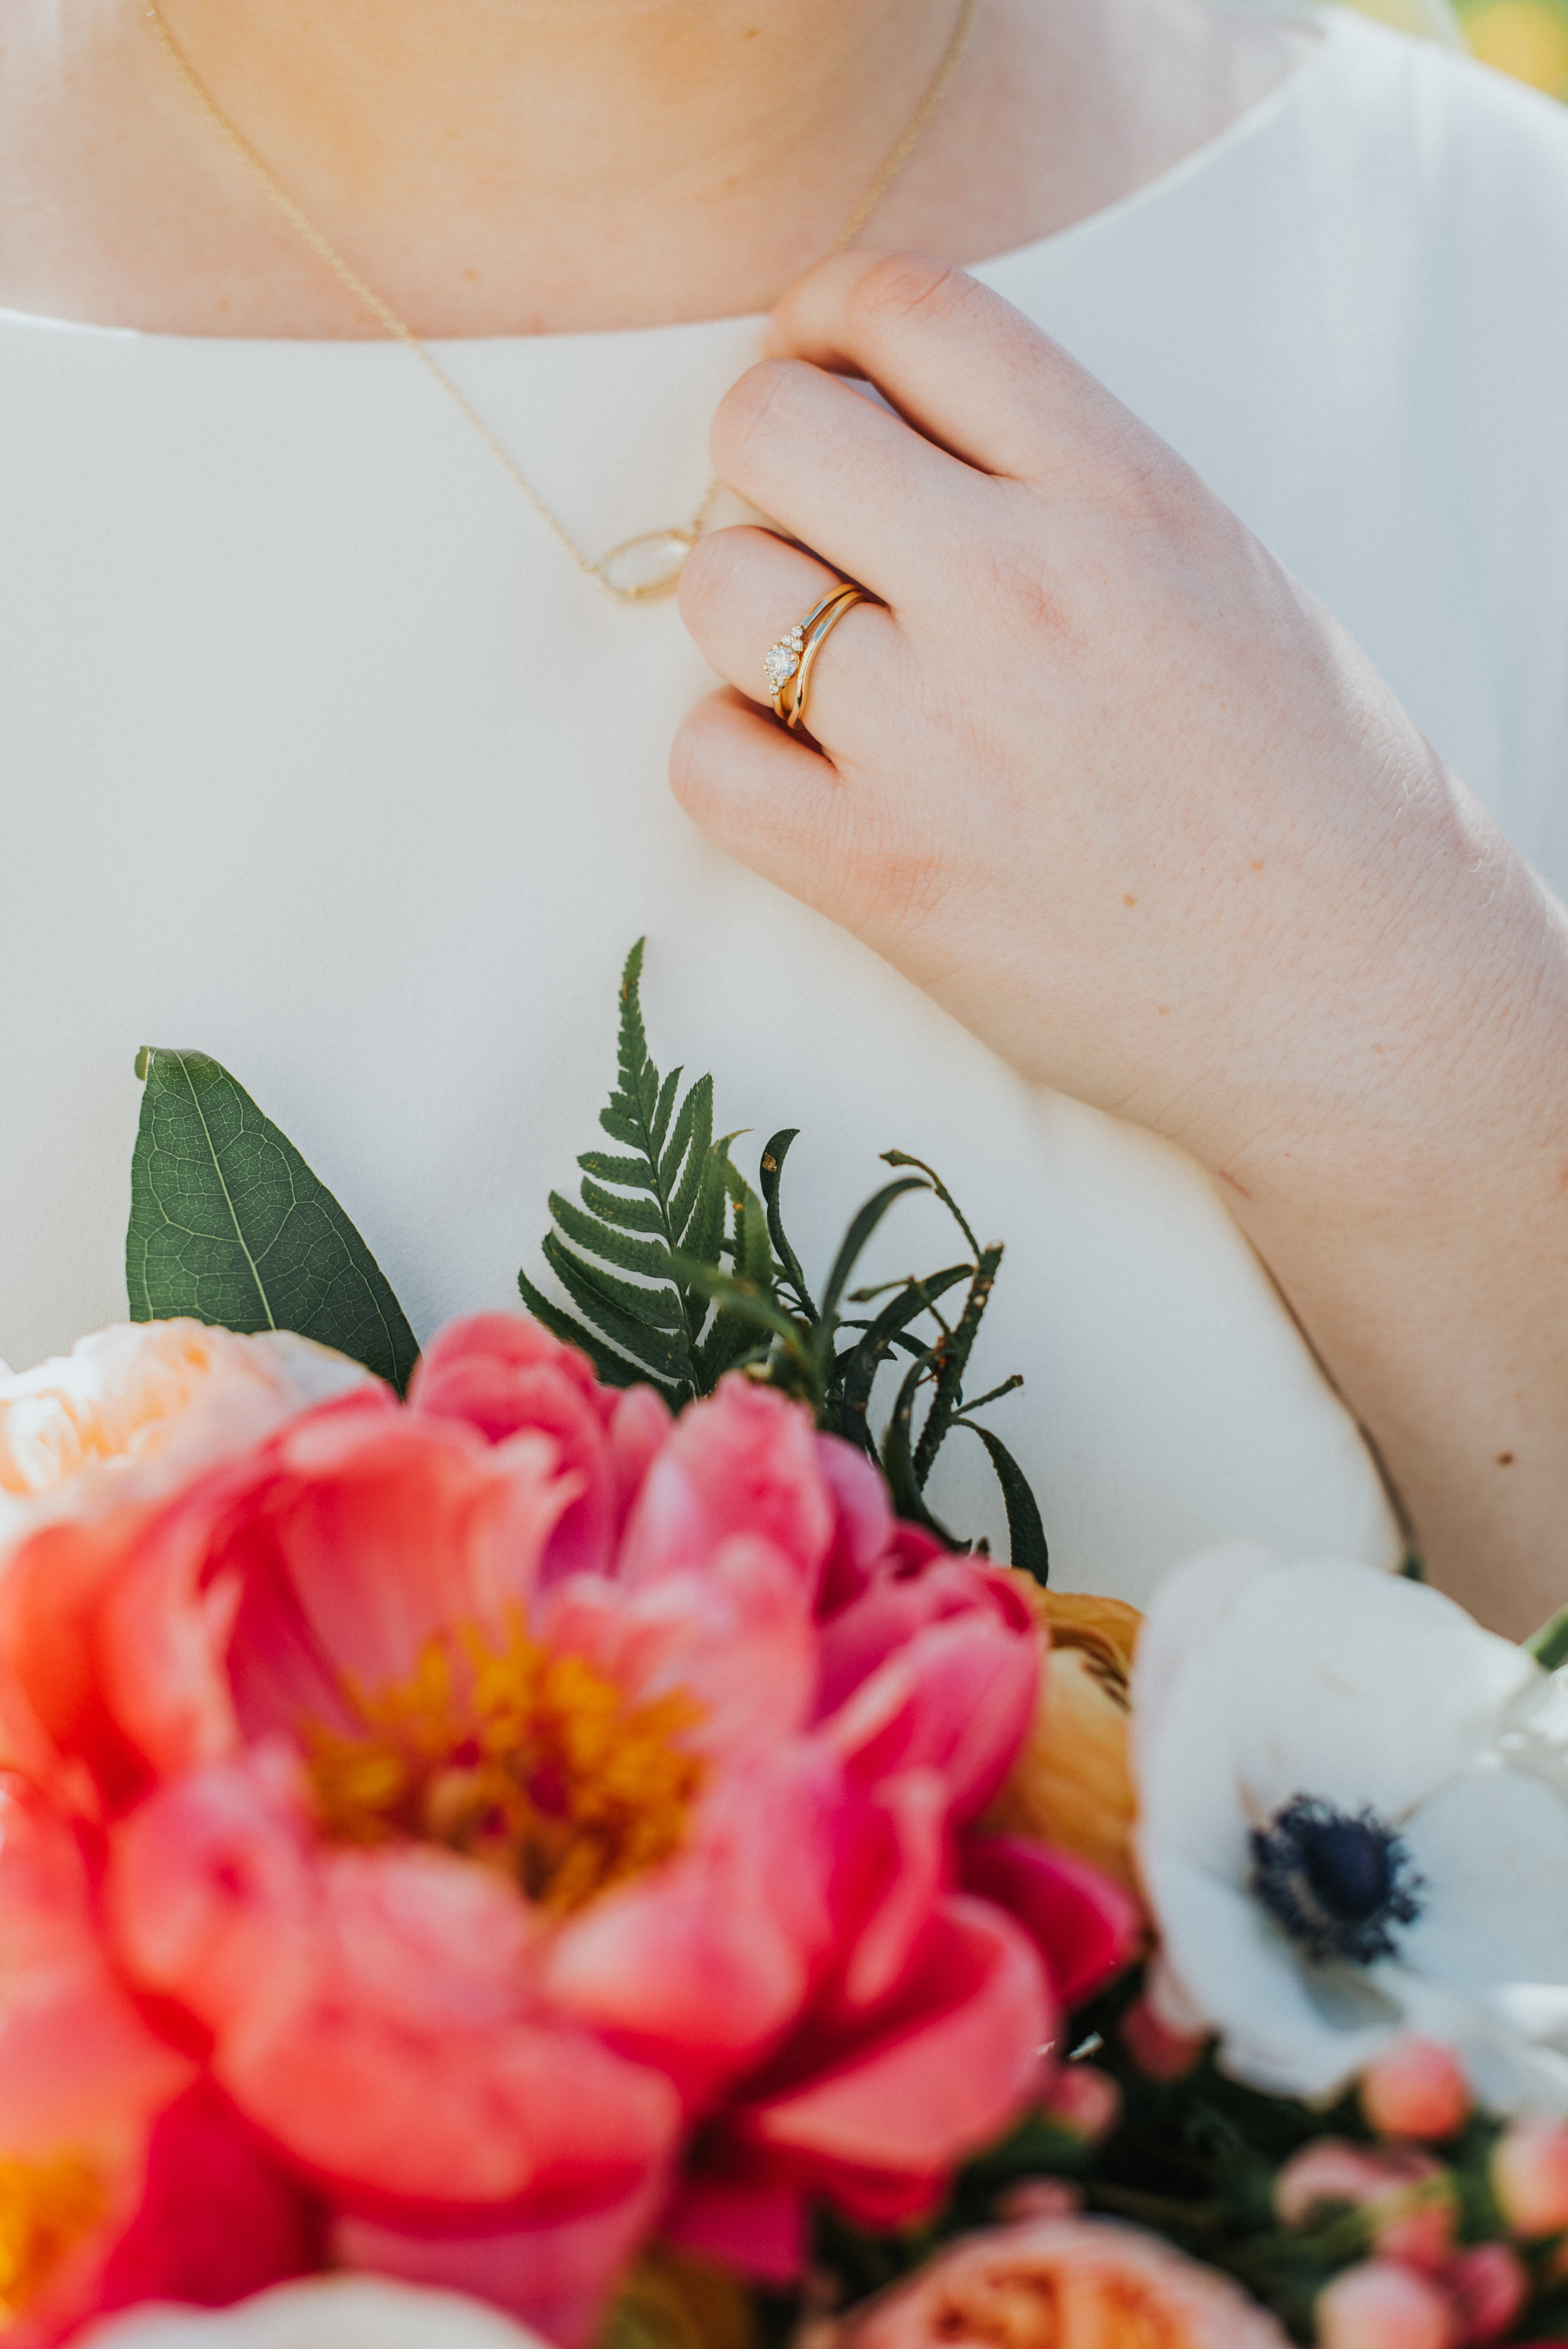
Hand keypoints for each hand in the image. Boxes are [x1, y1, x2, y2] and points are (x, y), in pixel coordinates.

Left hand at [673, 252, 1567, 1632]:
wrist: (1349, 993)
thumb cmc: (1305, 786)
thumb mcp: (1216, 568)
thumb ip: (1061, 480)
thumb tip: (891, 427)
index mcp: (1120, 491)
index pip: (908, 305)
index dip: (826, 317)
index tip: (822, 365)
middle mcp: (1017, 589)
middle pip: (766, 424)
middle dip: (761, 458)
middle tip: (809, 528)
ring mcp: (935, 736)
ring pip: (717, 586)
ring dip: (745, 611)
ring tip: (824, 667)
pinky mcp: (879, 873)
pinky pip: (703, 759)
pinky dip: (733, 754)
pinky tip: (808, 773)